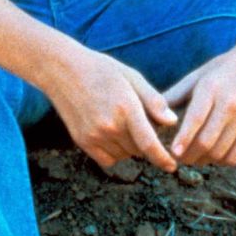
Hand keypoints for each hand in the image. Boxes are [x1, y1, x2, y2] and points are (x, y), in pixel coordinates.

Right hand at [46, 48, 178, 172]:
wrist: (62, 70)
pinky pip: (107, 160)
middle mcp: (110, 126)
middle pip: (139, 150)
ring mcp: (94, 136)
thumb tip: (172, 122)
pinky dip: (115, 153)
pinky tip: (113, 135)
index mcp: (126, 108)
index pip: (148, 144)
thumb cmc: (102, 70)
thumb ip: (154, 101)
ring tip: (123, 124)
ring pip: (124, 155)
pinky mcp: (82, 141)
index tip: (172, 166)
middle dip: (146, 141)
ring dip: (130, 147)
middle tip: (140, 122)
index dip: (162, 159)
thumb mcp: (132, 77)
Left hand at [164, 48, 235, 166]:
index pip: (196, 119)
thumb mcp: (196, 77)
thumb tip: (150, 115)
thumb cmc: (220, 72)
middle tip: (177, 158)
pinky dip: (221, 162)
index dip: (183, 138)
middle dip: (188, 155)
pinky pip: (235, 157)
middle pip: (206, 141)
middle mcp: (229, 104)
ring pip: (219, 152)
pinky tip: (213, 155)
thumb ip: (174, 95)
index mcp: (210, 89)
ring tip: (193, 157)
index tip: (172, 152)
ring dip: (203, 160)